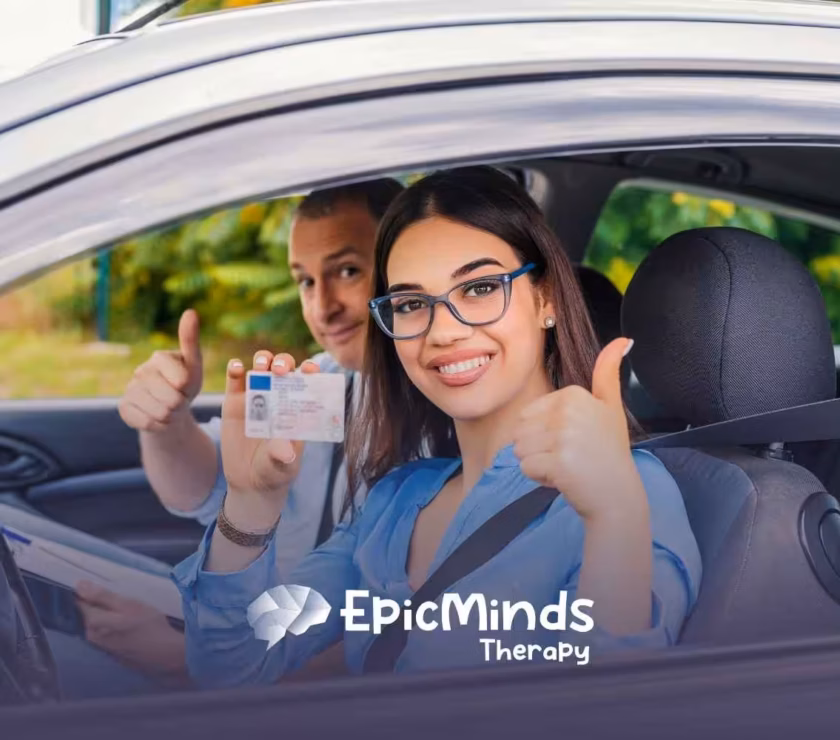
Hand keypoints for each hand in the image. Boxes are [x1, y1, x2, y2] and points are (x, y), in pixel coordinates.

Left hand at [75, 581, 186, 682]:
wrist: (165, 654)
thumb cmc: (148, 625)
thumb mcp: (128, 605)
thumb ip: (103, 596)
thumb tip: (78, 585)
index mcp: (94, 623)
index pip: (81, 602)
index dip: (88, 592)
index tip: (103, 585)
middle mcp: (93, 638)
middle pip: (90, 615)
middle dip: (99, 605)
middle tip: (120, 597)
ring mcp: (103, 649)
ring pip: (99, 626)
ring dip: (108, 617)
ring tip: (125, 610)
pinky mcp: (113, 655)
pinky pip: (107, 636)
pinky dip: (114, 628)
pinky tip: (128, 627)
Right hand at [118, 309, 202, 432]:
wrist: (170, 408)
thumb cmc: (185, 384)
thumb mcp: (194, 365)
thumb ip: (191, 340)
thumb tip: (190, 311)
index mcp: (159, 357)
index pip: (182, 381)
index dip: (188, 388)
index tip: (185, 384)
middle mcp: (140, 371)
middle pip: (172, 400)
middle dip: (180, 405)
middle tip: (178, 399)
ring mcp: (130, 389)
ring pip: (161, 413)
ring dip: (171, 416)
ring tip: (169, 408)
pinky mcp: (123, 408)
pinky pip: (148, 423)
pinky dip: (158, 425)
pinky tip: (156, 416)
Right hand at [221, 351, 319, 502]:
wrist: (250, 482)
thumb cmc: (275, 471)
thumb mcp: (282, 466)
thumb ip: (283, 456)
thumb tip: (285, 451)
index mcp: (298, 407)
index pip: (308, 381)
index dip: (311, 371)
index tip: (310, 369)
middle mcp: (279, 396)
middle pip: (284, 368)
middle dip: (284, 362)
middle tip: (280, 370)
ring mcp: (256, 396)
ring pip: (261, 367)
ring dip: (263, 360)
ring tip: (262, 366)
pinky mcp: (234, 402)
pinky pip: (235, 380)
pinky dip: (235, 369)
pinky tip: (236, 367)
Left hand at [513, 337, 642, 522]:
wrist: (618, 494)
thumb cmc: (608, 450)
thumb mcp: (610, 406)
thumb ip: (608, 372)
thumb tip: (623, 340)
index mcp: (574, 394)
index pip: (527, 414)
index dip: (544, 433)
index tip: (574, 440)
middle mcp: (568, 411)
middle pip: (520, 430)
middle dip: (538, 448)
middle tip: (569, 455)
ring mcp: (564, 437)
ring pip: (520, 450)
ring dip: (537, 463)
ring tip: (567, 466)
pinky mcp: (558, 462)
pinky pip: (526, 468)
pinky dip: (540, 478)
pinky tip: (564, 479)